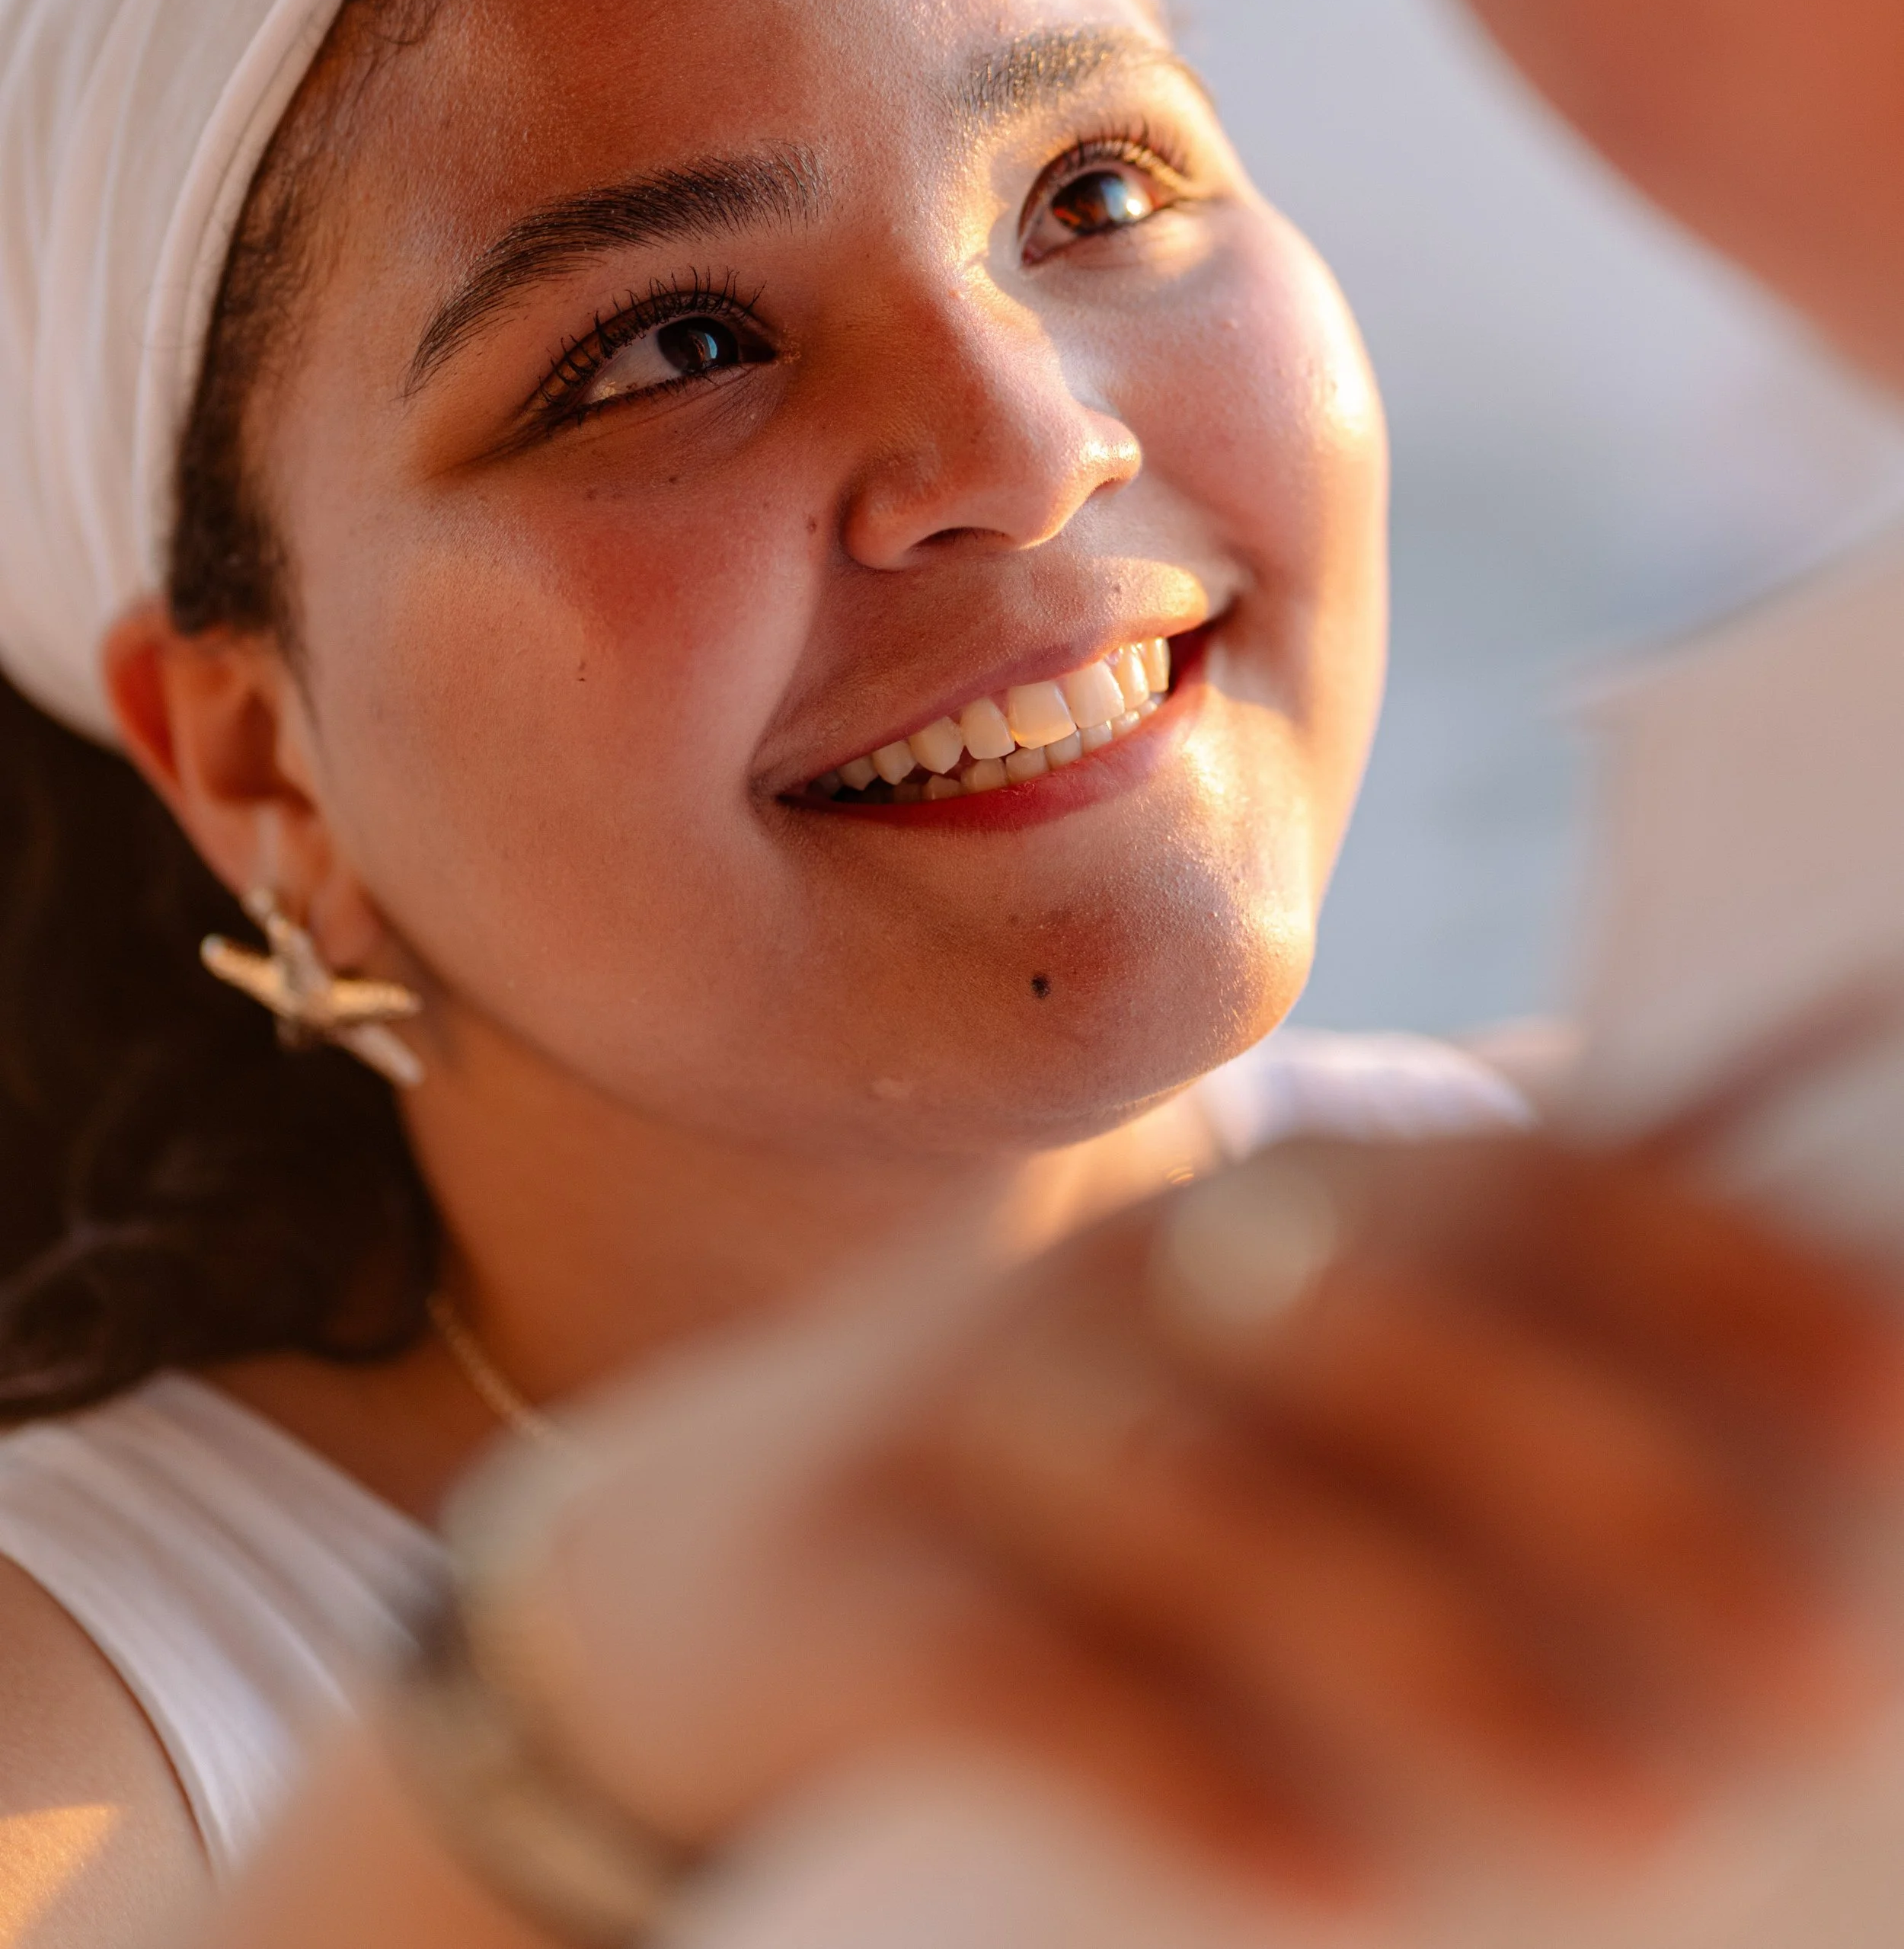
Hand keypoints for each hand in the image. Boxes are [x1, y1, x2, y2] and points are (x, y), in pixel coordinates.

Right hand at [493, 1133, 1903, 1906]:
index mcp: (1245, 1209)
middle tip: (1823, 1666)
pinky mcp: (834, 1578)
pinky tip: (1322, 1877)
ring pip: (1219, 1509)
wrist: (677, 1583)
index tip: (1895, 1384)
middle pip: (1384, 1336)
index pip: (1502, 1186)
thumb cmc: (1048, 1499)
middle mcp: (1116, 1273)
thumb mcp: (1233, 1397)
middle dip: (1620, 1482)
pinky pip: (1017, 1665)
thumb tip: (1763, 1441)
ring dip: (1439, 1659)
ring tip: (1640, 1816)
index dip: (1703, 1268)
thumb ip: (1441, 1383)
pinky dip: (1172, 1761)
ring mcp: (964, 1412)